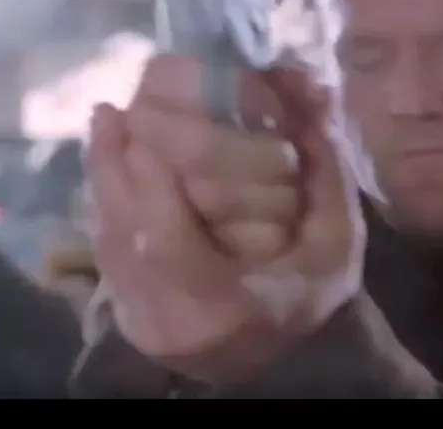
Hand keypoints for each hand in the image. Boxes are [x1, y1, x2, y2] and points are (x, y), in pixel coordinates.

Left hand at [87, 55, 364, 384]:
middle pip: (124, 238)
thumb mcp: (338, 235)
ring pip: (107, 241)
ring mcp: (143, 323)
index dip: (150, 186)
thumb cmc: (314, 286)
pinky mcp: (126, 314)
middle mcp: (175, 322)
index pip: (171, 246)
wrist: (283, 358)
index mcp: (232, 306)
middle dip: (116, 167)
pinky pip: (104, 249)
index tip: (143, 121)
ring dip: (104, 176)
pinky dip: (105, 198)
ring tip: (107, 121)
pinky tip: (109, 156)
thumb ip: (323, 164)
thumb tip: (307, 84)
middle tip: (118, 108)